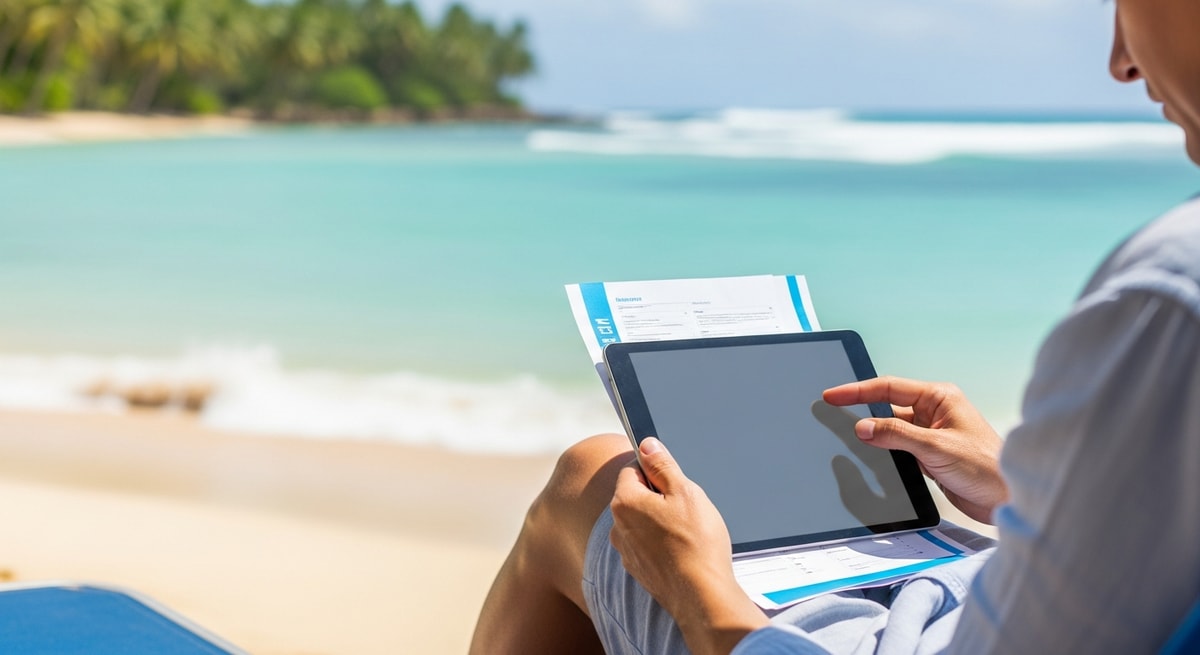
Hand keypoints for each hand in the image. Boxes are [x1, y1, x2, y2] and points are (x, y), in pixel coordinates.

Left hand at [609, 437, 767, 654]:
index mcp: (625, 501)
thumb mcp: (685, 492)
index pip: (633, 469)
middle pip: (636, 496)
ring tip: (686, 534)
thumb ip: (662, 465)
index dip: (657, 472)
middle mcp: (617, 526)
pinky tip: (681, 552)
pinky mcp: (636, 570)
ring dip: (659, 522)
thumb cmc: (696, 542)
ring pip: (642, 522)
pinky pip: (646, 546)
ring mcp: (625, 551)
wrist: (701, 595)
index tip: (676, 483)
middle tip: (686, 510)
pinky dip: (661, 545)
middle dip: (659, 498)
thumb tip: (646, 445)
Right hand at [823, 376, 1007, 524]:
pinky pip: (898, 449)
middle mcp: (935, 413)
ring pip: (890, 430)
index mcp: (940, 398)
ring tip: (846, 439)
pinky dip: (883, 453)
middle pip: (887, 408)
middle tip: (831, 415)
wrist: (1008, 500)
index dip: (857, 391)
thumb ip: (896, 435)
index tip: (832, 395)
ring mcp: (931, 435)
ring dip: (873, 437)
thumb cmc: (988, 468)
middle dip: (861, 413)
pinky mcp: (929, 456)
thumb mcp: (935, 447)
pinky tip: (870, 457)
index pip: (889, 388)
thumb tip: (863, 427)